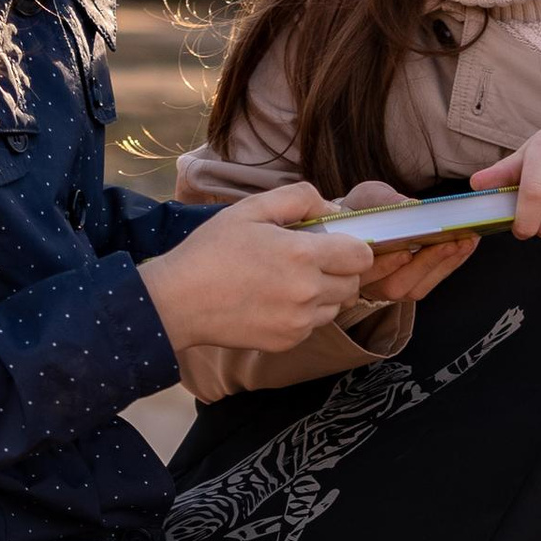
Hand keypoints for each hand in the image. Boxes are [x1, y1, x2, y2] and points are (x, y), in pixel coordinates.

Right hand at [140, 184, 372, 353]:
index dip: (353, 245)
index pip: (362, 255)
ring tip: (289, 281)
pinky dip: (304, 313)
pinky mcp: (288, 341)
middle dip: (340, 269)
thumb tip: (333, 209)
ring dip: (324, 293)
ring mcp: (299, 322)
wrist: (178, 301)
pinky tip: (275, 300)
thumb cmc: (212, 250)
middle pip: (354, 283)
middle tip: (309, 260)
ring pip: (337, 306)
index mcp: (303, 255)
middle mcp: (308, 292)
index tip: (334, 241)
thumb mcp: (251, 209)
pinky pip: (314, 325)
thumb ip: (298, 198)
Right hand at [333, 184, 472, 308]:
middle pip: (394, 284)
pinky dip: (451, 264)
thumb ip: (384, 202)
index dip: (385, 265)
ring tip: (466, 241)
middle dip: (425, 263)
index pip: (365, 270)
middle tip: (450, 242)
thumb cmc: (362, 209)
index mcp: (348, 260)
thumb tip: (411, 207)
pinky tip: (466, 244)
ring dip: (443, 264)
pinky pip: (430, 282)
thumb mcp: (368, 197)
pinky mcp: (408, 288)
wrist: (364, 222)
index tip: (406, 251)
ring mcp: (387, 289)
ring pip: (415, 288)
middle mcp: (366, 283)